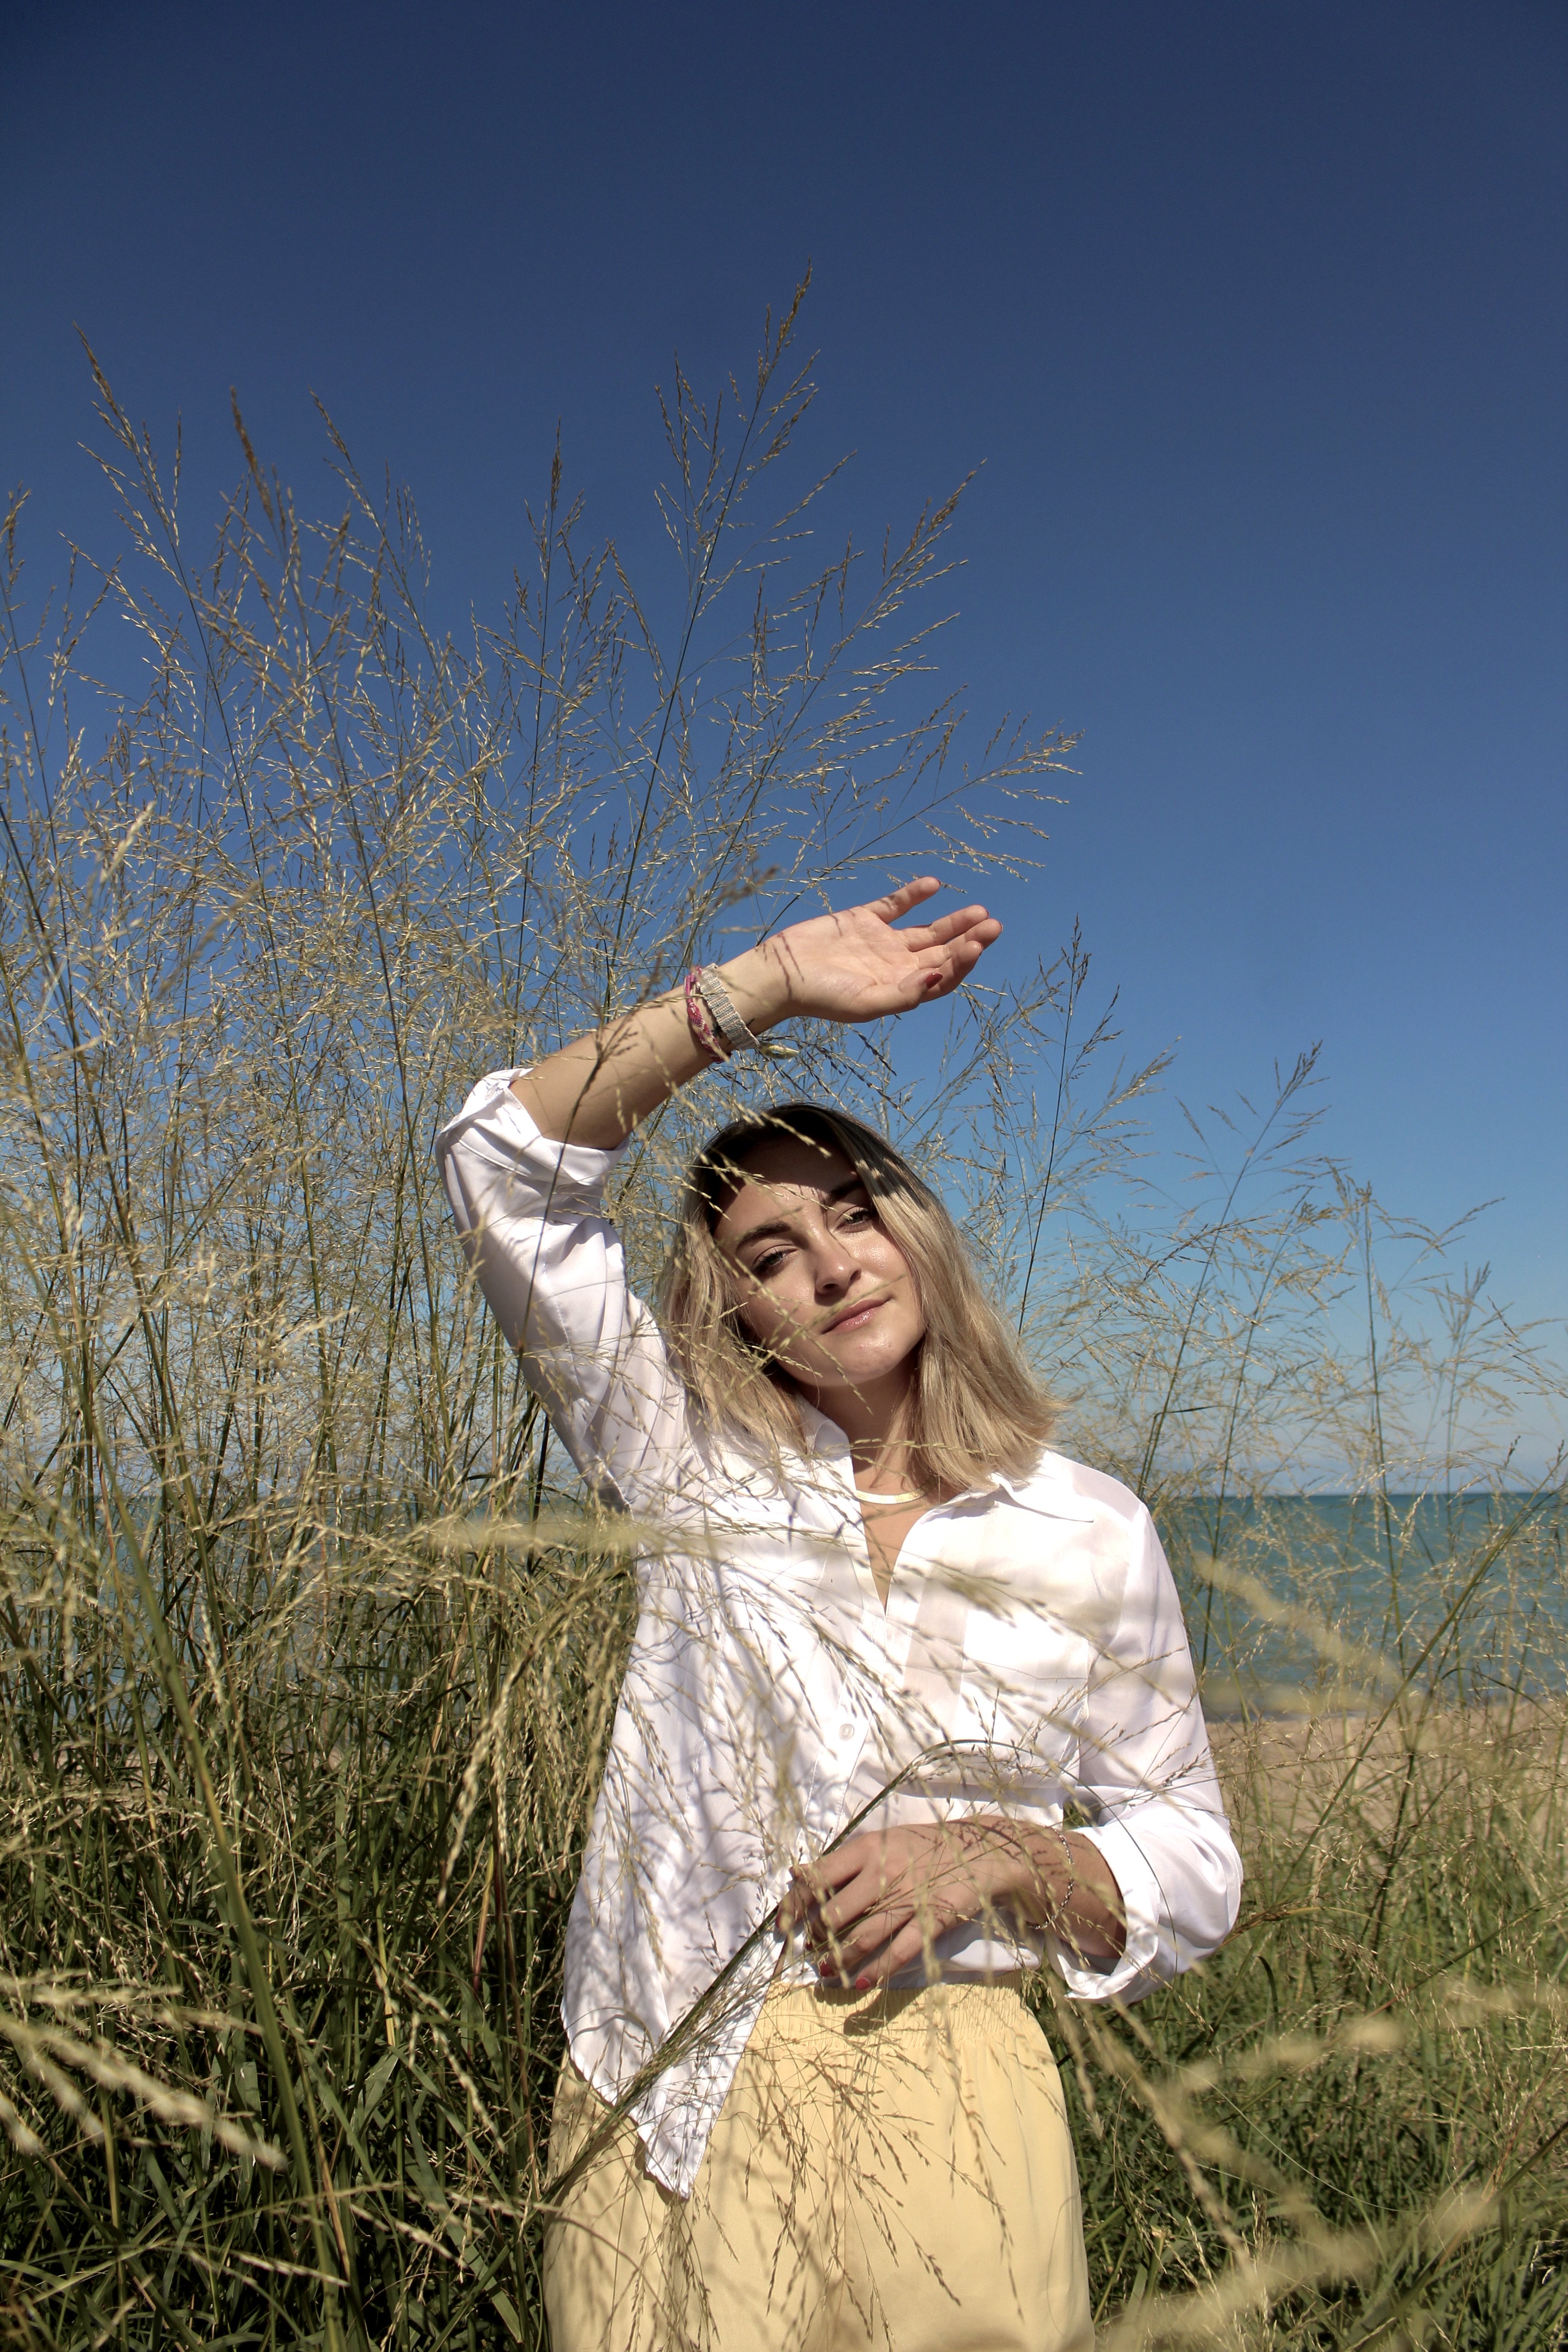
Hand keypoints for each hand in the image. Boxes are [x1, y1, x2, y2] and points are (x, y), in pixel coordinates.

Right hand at [728, 877, 1000, 1031]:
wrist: (779, 974)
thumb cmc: (820, 997)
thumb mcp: (865, 1003)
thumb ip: (905, 993)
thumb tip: (939, 975)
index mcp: (900, 988)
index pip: (942, 977)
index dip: (963, 963)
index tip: (977, 946)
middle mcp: (896, 966)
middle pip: (942, 952)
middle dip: (969, 939)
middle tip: (994, 925)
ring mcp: (881, 942)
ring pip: (927, 930)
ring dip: (952, 920)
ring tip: (979, 910)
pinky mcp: (863, 920)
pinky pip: (895, 905)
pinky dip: (914, 895)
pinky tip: (934, 885)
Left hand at [778, 1821, 1060, 1989]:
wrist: (980, 1850)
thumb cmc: (923, 1846)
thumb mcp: (882, 1840)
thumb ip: (842, 1859)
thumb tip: (795, 1874)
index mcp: (867, 1848)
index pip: (818, 1878)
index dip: (794, 1905)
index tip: (782, 1924)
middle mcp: (884, 1872)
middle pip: (835, 1913)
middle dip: (816, 1936)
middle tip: (811, 1947)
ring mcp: (909, 1899)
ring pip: (863, 1938)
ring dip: (839, 1960)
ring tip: (825, 1971)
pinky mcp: (932, 1922)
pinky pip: (900, 1952)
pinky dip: (878, 1971)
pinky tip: (861, 1983)